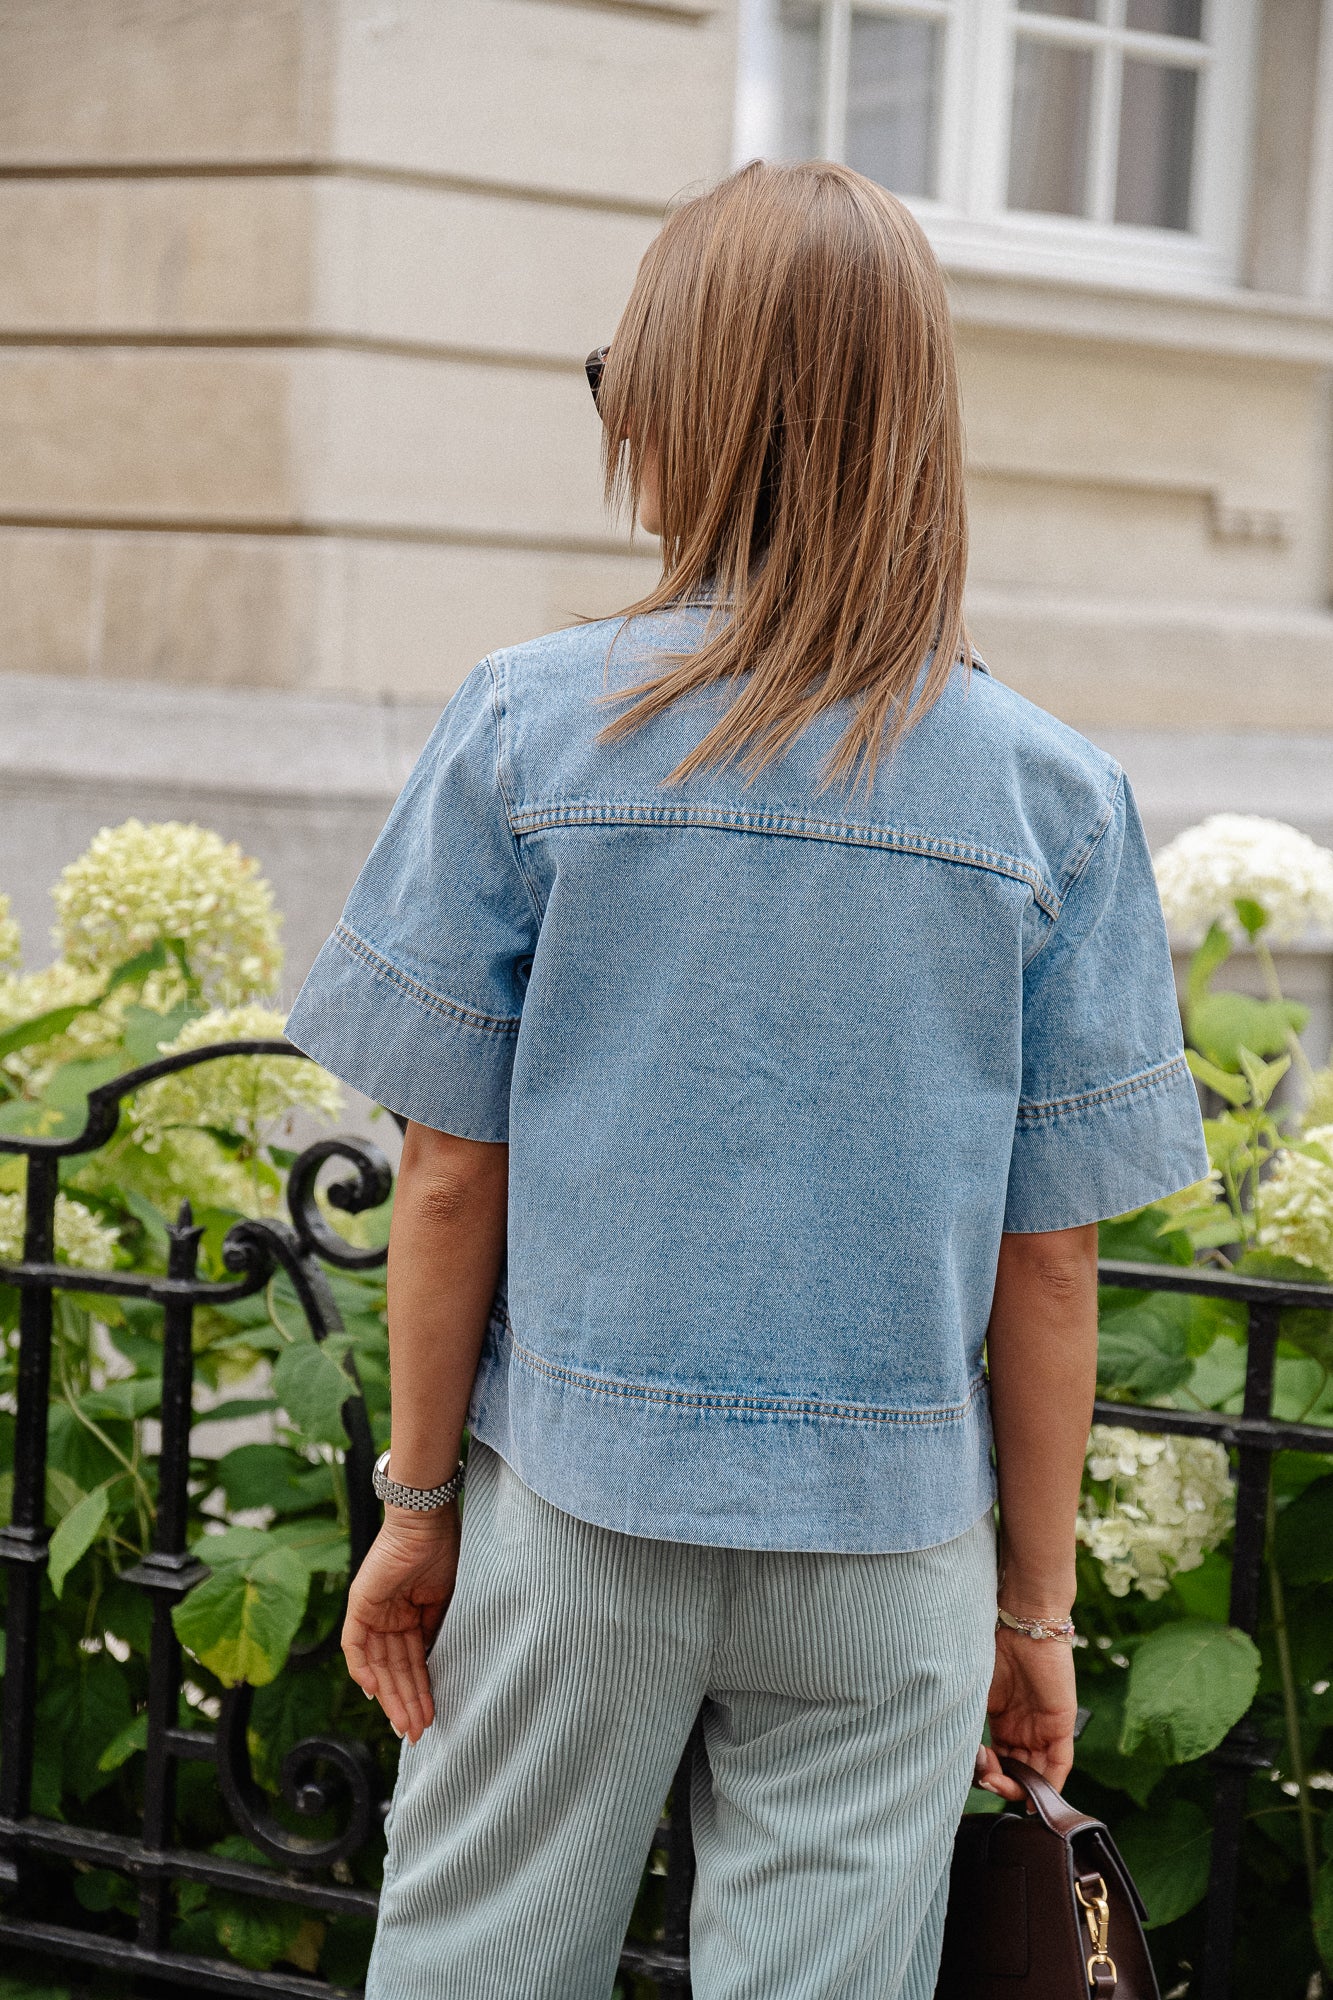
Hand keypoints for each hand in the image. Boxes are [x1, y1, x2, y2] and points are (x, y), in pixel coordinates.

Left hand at [341, 1505, 460, 1742]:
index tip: (432, 1716)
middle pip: (394, 1669)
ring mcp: (372, 1611)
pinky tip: (376, 1692)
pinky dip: (362, 1668)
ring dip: (391, 1694)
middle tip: (417, 1732)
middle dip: (406, 1701)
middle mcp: (388, 1618)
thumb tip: (435, 1668)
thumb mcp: (446, 1601)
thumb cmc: (444, 1551)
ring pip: (377, 1664)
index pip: (412, 1662)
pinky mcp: (359, 1604)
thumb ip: (436, 1632)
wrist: (428, 1520)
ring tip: (406, 1722)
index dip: (421, 1691)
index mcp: (409, 1616)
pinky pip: (354, 1645)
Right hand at [974, 1625, 1078, 1802]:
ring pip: (1036, 1773)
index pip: (999, 1761)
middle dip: (1000, 1782)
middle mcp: (1024, 1728)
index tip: (972, 1767)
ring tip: (999, 1782)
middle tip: (985, 1776)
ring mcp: (1043, 1728)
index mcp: (1003, 1721)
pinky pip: (1059, 1764)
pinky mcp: (1062, 1725)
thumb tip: (956, 1755)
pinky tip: (1033, 1800)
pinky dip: (1048, 1786)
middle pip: (1017, 1771)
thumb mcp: (976, 1692)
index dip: (985, 1772)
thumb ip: (970, 1723)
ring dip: (1018, 1786)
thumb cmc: (994, 1649)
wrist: (1022, 1624)